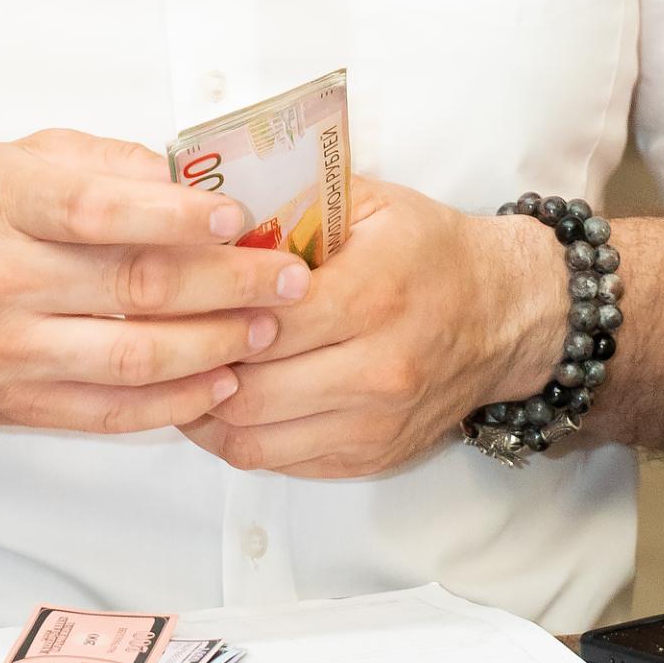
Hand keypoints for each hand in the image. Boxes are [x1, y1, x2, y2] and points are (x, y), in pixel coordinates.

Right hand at [0, 129, 313, 434]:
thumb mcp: (22, 159)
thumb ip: (105, 163)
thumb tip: (191, 179)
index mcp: (3, 201)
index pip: (99, 209)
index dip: (177, 216)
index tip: (241, 216)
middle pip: (133, 285)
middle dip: (227, 283)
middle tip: (290, 278)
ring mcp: (8, 350)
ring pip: (132, 357)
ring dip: (215, 346)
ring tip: (269, 328)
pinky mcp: (19, 406)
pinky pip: (112, 412)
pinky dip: (175, 403)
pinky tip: (221, 381)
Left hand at [178, 178, 568, 477]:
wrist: (506, 313)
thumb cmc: (430, 249)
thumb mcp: (368, 200)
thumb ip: (292, 202)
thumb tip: (207, 204)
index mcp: (371, 295)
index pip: (258, 320)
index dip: (202, 312)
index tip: (165, 295)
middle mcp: (376, 369)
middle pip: (247, 390)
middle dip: (192, 367)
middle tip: (156, 340)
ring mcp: (374, 423)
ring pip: (254, 439)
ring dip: (204, 411)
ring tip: (178, 373)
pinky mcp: (371, 457)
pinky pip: (281, 462)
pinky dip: (239, 437)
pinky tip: (219, 401)